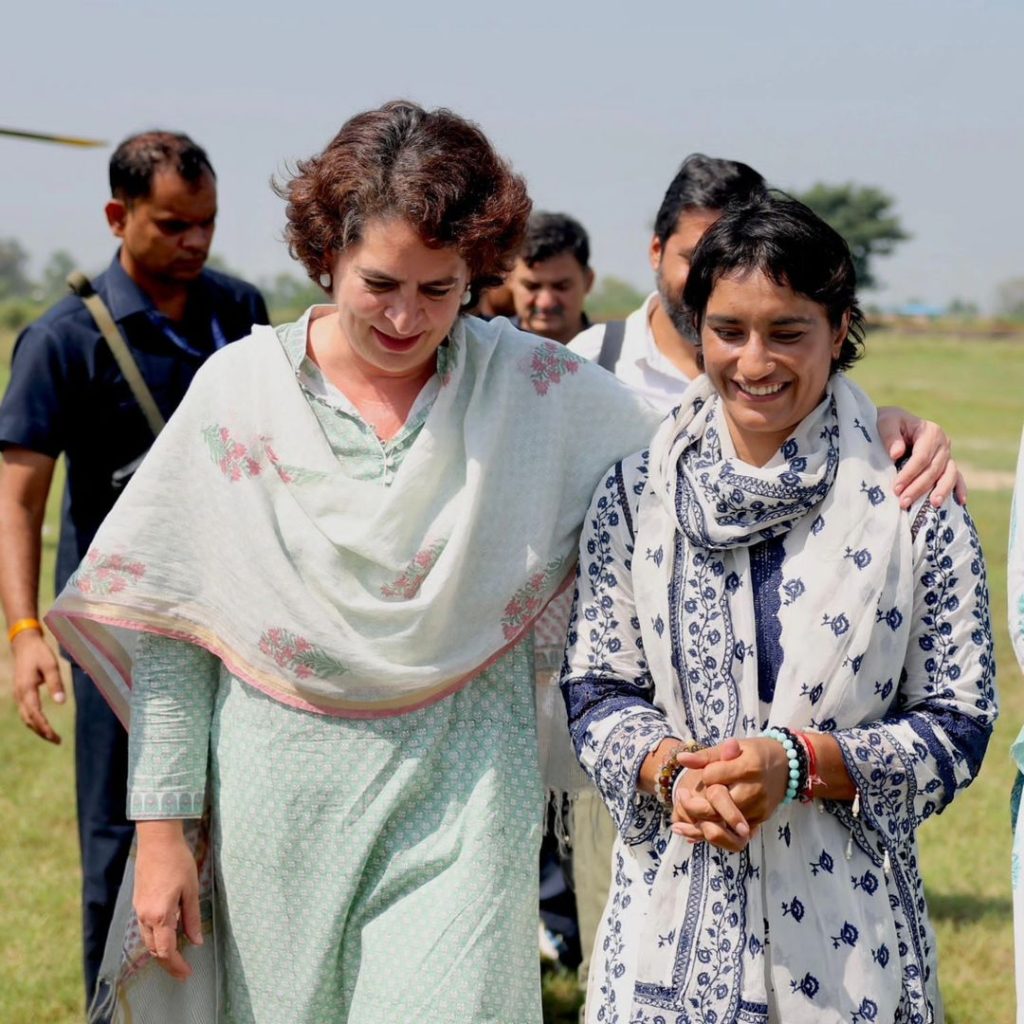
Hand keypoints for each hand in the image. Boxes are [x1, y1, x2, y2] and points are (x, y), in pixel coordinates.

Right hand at [12, 630, 64, 742]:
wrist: (25, 644)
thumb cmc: (39, 653)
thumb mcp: (51, 665)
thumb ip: (56, 683)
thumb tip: (61, 702)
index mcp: (26, 689)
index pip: (35, 714)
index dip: (45, 727)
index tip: (55, 737)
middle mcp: (20, 695)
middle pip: (29, 720)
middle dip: (42, 732)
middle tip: (57, 741)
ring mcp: (18, 695)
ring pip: (26, 717)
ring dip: (37, 728)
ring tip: (52, 737)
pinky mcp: (21, 693)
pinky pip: (26, 712)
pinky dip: (34, 721)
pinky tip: (43, 725)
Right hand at [134, 822, 202, 980]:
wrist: (157, 841)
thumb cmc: (178, 862)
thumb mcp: (191, 890)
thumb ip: (192, 918)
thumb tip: (196, 941)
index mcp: (160, 915)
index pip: (166, 950)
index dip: (176, 965)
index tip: (186, 973)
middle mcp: (145, 916)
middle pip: (154, 949)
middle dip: (168, 963)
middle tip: (182, 971)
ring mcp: (138, 910)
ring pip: (148, 940)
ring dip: (160, 952)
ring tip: (176, 957)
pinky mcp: (138, 903)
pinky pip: (144, 929)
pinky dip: (155, 938)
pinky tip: (167, 936)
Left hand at [670, 738, 751, 851]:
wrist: (788, 765)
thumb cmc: (755, 753)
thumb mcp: (733, 747)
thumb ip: (706, 755)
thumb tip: (681, 759)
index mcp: (748, 766)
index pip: (714, 776)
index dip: (703, 776)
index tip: (701, 774)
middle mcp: (755, 789)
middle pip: (718, 804)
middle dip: (695, 805)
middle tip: (680, 796)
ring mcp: (759, 807)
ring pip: (724, 822)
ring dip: (700, 823)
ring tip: (679, 823)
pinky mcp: (760, 820)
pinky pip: (734, 832)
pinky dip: (713, 832)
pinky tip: (695, 830)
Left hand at [876, 407, 966, 508]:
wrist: (895, 423)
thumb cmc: (888, 423)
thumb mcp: (885, 423)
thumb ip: (890, 436)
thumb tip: (897, 453)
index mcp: (930, 432)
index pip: (922, 457)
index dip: (909, 474)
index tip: (896, 488)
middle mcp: (943, 443)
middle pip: (933, 469)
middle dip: (918, 487)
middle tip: (903, 502)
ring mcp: (947, 455)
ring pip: (948, 475)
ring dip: (940, 491)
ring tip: (933, 505)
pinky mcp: (947, 464)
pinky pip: (956, 477)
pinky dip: (959, 489)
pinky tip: (960, 502)